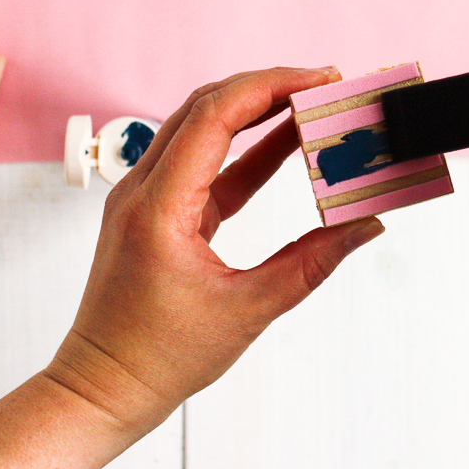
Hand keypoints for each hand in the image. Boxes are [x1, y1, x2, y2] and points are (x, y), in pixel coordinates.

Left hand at [44, 68, 384, 440]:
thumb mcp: (248, 310)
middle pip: (206, 107)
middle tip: (325, 86)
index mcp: (158, 206)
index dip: (271, 88)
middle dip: (268, 88)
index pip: (215, 116)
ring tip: (313, 107)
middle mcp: (144, 190)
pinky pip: (205, 164)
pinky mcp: (159, 214)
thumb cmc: (159, 358)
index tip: (319, 80)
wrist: (103, 388)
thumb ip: (312, 263)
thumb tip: (365, 227)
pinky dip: (246, 150)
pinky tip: (286, 146)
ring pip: (203, 129)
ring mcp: (147, 199)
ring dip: (257, 113)